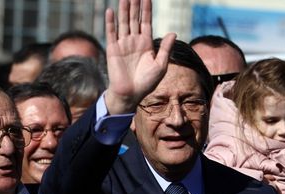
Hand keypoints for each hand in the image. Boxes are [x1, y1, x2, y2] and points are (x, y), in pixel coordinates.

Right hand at [104, 0, 175, 114]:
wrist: (131, 94)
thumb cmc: (147, 83)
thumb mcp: (160, 65)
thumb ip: (165, 48)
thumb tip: (173, 32)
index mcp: (146, 44)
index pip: (146, 22)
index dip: (146, 10)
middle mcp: (134, 41)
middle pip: (134, 19)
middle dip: (135, 5)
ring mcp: (123, 44)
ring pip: (123, 23)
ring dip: (124, 10)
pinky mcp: (113, 50)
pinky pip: (111, 33)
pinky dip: (111, 22)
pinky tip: (110, 11)